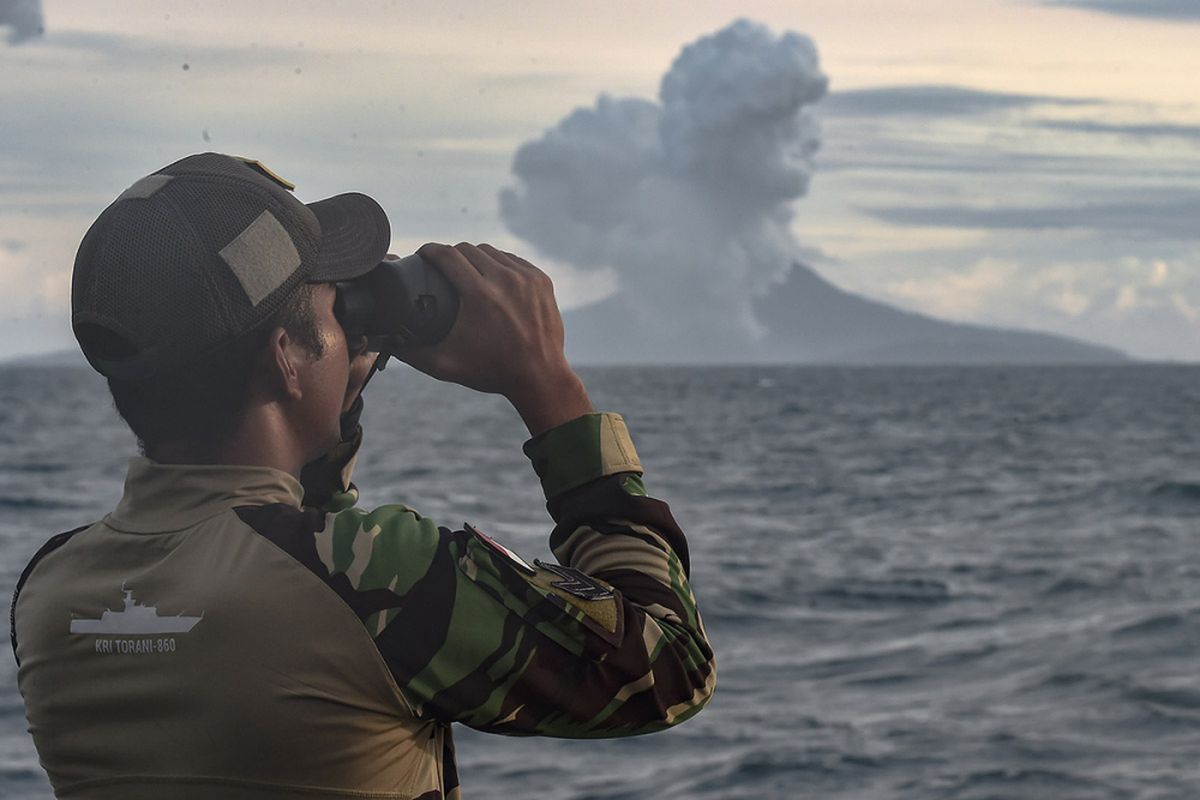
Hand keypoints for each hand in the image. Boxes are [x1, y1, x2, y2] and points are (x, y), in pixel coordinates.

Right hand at [394, 243, 591, 435]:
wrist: (539, 377)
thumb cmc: (491, 372)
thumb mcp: (446, 365)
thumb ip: (411, 353)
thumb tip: (384, 340)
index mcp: (479, 295)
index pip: (447, 255)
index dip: (429, 250)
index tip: (422, 254)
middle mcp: (504, 280)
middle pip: (468, 249)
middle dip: (451, 255)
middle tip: (443, 268)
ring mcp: (526, 278)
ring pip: (492, 252)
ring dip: (476, 258)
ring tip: (466, 270)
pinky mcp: (541, 280)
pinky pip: (513, 260)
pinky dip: (500, 265)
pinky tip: (492, 275)